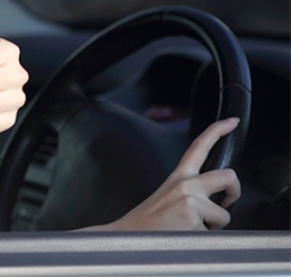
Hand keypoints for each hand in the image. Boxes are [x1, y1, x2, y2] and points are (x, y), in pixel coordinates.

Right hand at [99, 117, 241, 230]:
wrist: (126, 238)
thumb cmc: (148, 223)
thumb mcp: (166, 197)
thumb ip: (190, 192)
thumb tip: (215, 199)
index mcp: (178, 177)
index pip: (199, 147)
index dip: (217, 131)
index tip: (232, 122)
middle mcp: (185, 185)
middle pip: (228, 176)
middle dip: (234, 192)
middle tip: (226, 202)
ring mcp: (191, 201)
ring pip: (224, 214)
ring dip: (213, 226)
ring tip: (191, 228)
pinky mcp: (194, 219)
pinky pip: (216, 233)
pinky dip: (205, 239)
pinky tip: (186, 238)